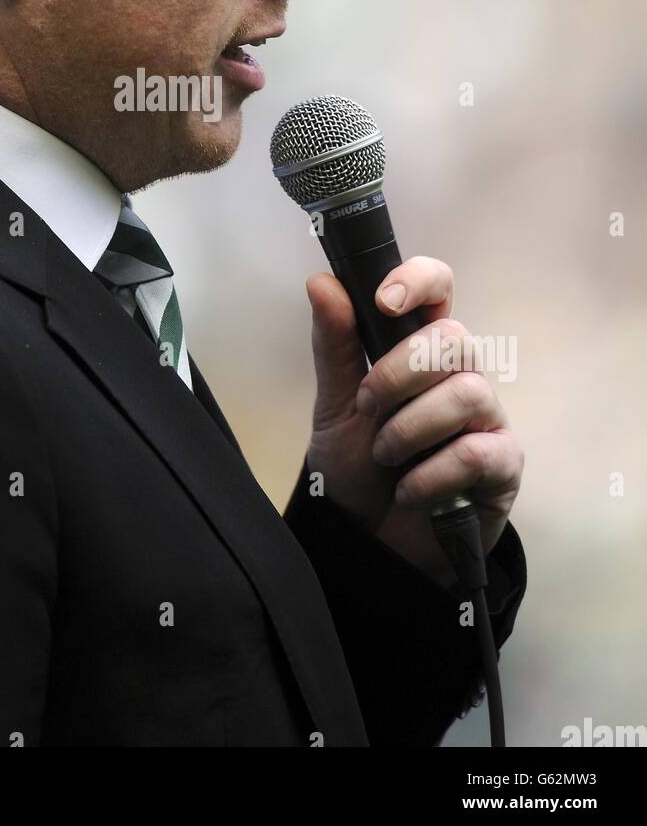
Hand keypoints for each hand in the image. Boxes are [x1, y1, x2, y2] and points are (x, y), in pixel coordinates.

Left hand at [304, 257, 523, 588]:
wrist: (368, 543)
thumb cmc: (356, 469)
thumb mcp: (334, 405)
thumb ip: (334, 345)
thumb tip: (322, 282)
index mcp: (418, 350)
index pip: (438, 288)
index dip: (419, 281)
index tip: (384, 301)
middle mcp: (458, 375)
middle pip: (454, 339)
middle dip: (398, 373)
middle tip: (367, 408)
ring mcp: (486, 419)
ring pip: (468, 392)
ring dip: (410, 427)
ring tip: (385, 456)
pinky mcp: (503, 465)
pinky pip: (477, 451)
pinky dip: (430, 473)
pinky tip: (409, 491)